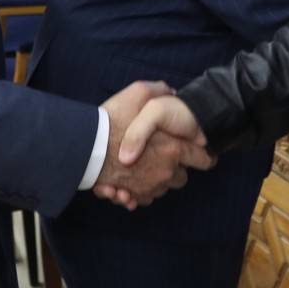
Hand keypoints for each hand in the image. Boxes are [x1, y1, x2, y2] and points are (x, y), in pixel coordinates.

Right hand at [93, 82, 211, 209]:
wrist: (84, 148)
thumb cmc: (112, 120)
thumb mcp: (139, 93)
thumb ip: (160, 90)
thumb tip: (172, 91)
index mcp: (173, 149)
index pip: (202, 159)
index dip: (204, 156)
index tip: (204, 155)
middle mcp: (165, 172)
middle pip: (181, 178)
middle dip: (176, 169)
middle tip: (165, 157)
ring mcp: (149, 186)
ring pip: (162, 188)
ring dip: (156, 180)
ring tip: (143, 167)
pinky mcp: (132, 196)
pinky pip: (143, 198)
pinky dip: (139, 192)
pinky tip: (130, 181)